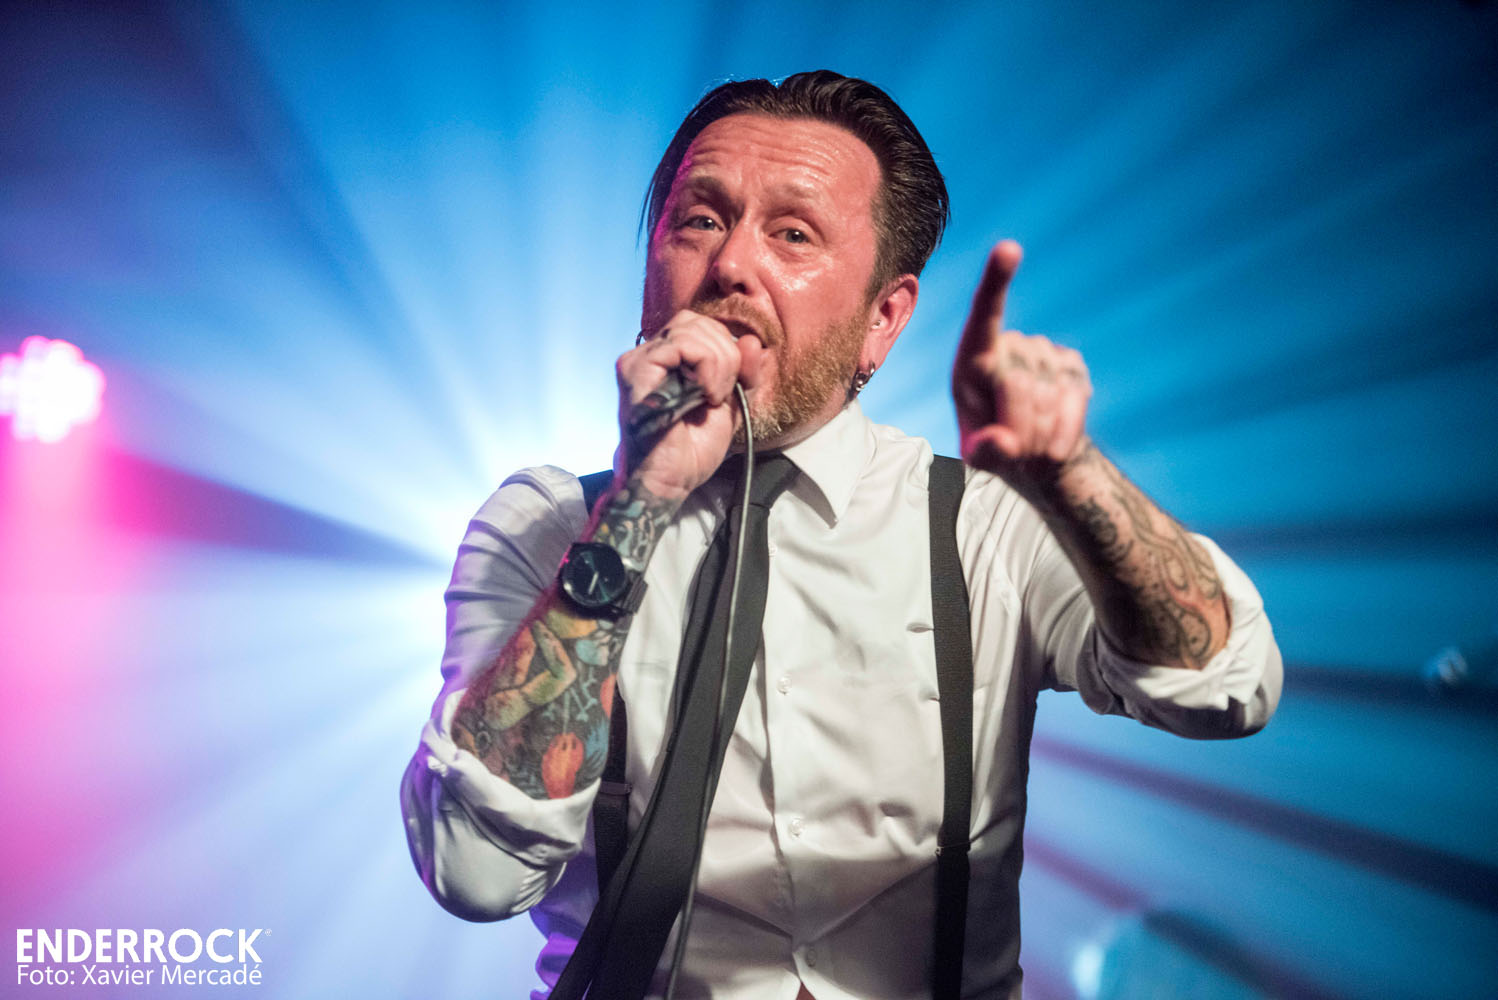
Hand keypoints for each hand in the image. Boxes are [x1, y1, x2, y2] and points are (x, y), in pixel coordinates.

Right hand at [615, 310, 765, 500]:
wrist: (672, 480)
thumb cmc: (693, 449)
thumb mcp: (730, 402)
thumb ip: (742, 371)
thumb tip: (750, 340)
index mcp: (667, 359)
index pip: (702, 326)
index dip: (728, 349)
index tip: (734, 387)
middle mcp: (648, 354)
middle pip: (697, 321)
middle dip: (725, 355)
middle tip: (721, 395)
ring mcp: (639, 360)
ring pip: (692, 329)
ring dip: (718, 364)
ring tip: (712, 398)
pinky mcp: (637, 369)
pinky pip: (682, 344)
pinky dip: (706, 366)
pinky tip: (704, 394)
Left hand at [953, 241, 1091, 497]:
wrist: (1036, 455)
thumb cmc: (995, 449)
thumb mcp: (980, 458)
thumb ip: (983, 452)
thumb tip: (1000, 441)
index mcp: (971, 360)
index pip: (983, 318)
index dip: (996, 284)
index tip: (1009, 248)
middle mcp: (1008, 347)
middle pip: (1016, 385)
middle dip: (1016, 427)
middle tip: (1013, 449)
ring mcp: (1044, 353)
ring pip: (1046, 395)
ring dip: (1040, 433)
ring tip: (1030, 445)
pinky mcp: (1073, 366)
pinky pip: (1074, 400)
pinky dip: (1065, 430)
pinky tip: (1054, 442)